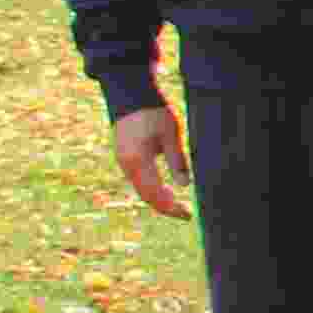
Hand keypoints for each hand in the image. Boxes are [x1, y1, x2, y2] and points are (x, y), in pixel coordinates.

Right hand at [109, 104, 191, 219]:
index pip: (156, 193)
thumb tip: (185, 184)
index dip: (171, 207)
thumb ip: (178, 160)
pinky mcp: (125, 159)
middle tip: (187, 214)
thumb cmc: (153, 113)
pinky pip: (138, 182)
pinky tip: (165, 193)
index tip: (188, 214)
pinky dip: (151, 191)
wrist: (130, 98)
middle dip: (166, 208)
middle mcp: (127, 166)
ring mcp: (123, 163)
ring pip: (141, 190)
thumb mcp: (171, 134)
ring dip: (159, 201)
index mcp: (138, 160)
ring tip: (179, 207)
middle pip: (146, 196)